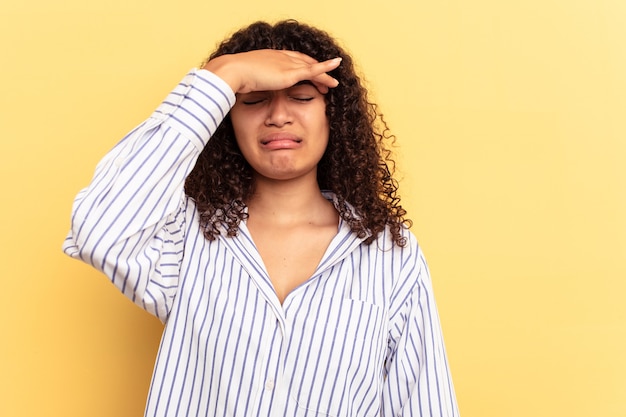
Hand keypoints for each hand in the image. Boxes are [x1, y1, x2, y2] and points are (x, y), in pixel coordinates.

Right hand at [203, 49, 340, 93]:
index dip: (302, 67)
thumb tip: (245, 92)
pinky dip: (326, 68)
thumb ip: (250, 85)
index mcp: (270, 58)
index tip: (307, 74)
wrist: (234, 72)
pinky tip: (337, 66)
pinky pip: (314, 70)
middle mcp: (281, 57)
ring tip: (333, 83)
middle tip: (325, 80)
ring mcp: (287, 64)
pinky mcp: (291, 72)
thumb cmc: (234, 78)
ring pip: (311, 67)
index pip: (291, 61)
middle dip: (315, 70)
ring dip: (324, 74)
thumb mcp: (245, 82)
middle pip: (304, 62)